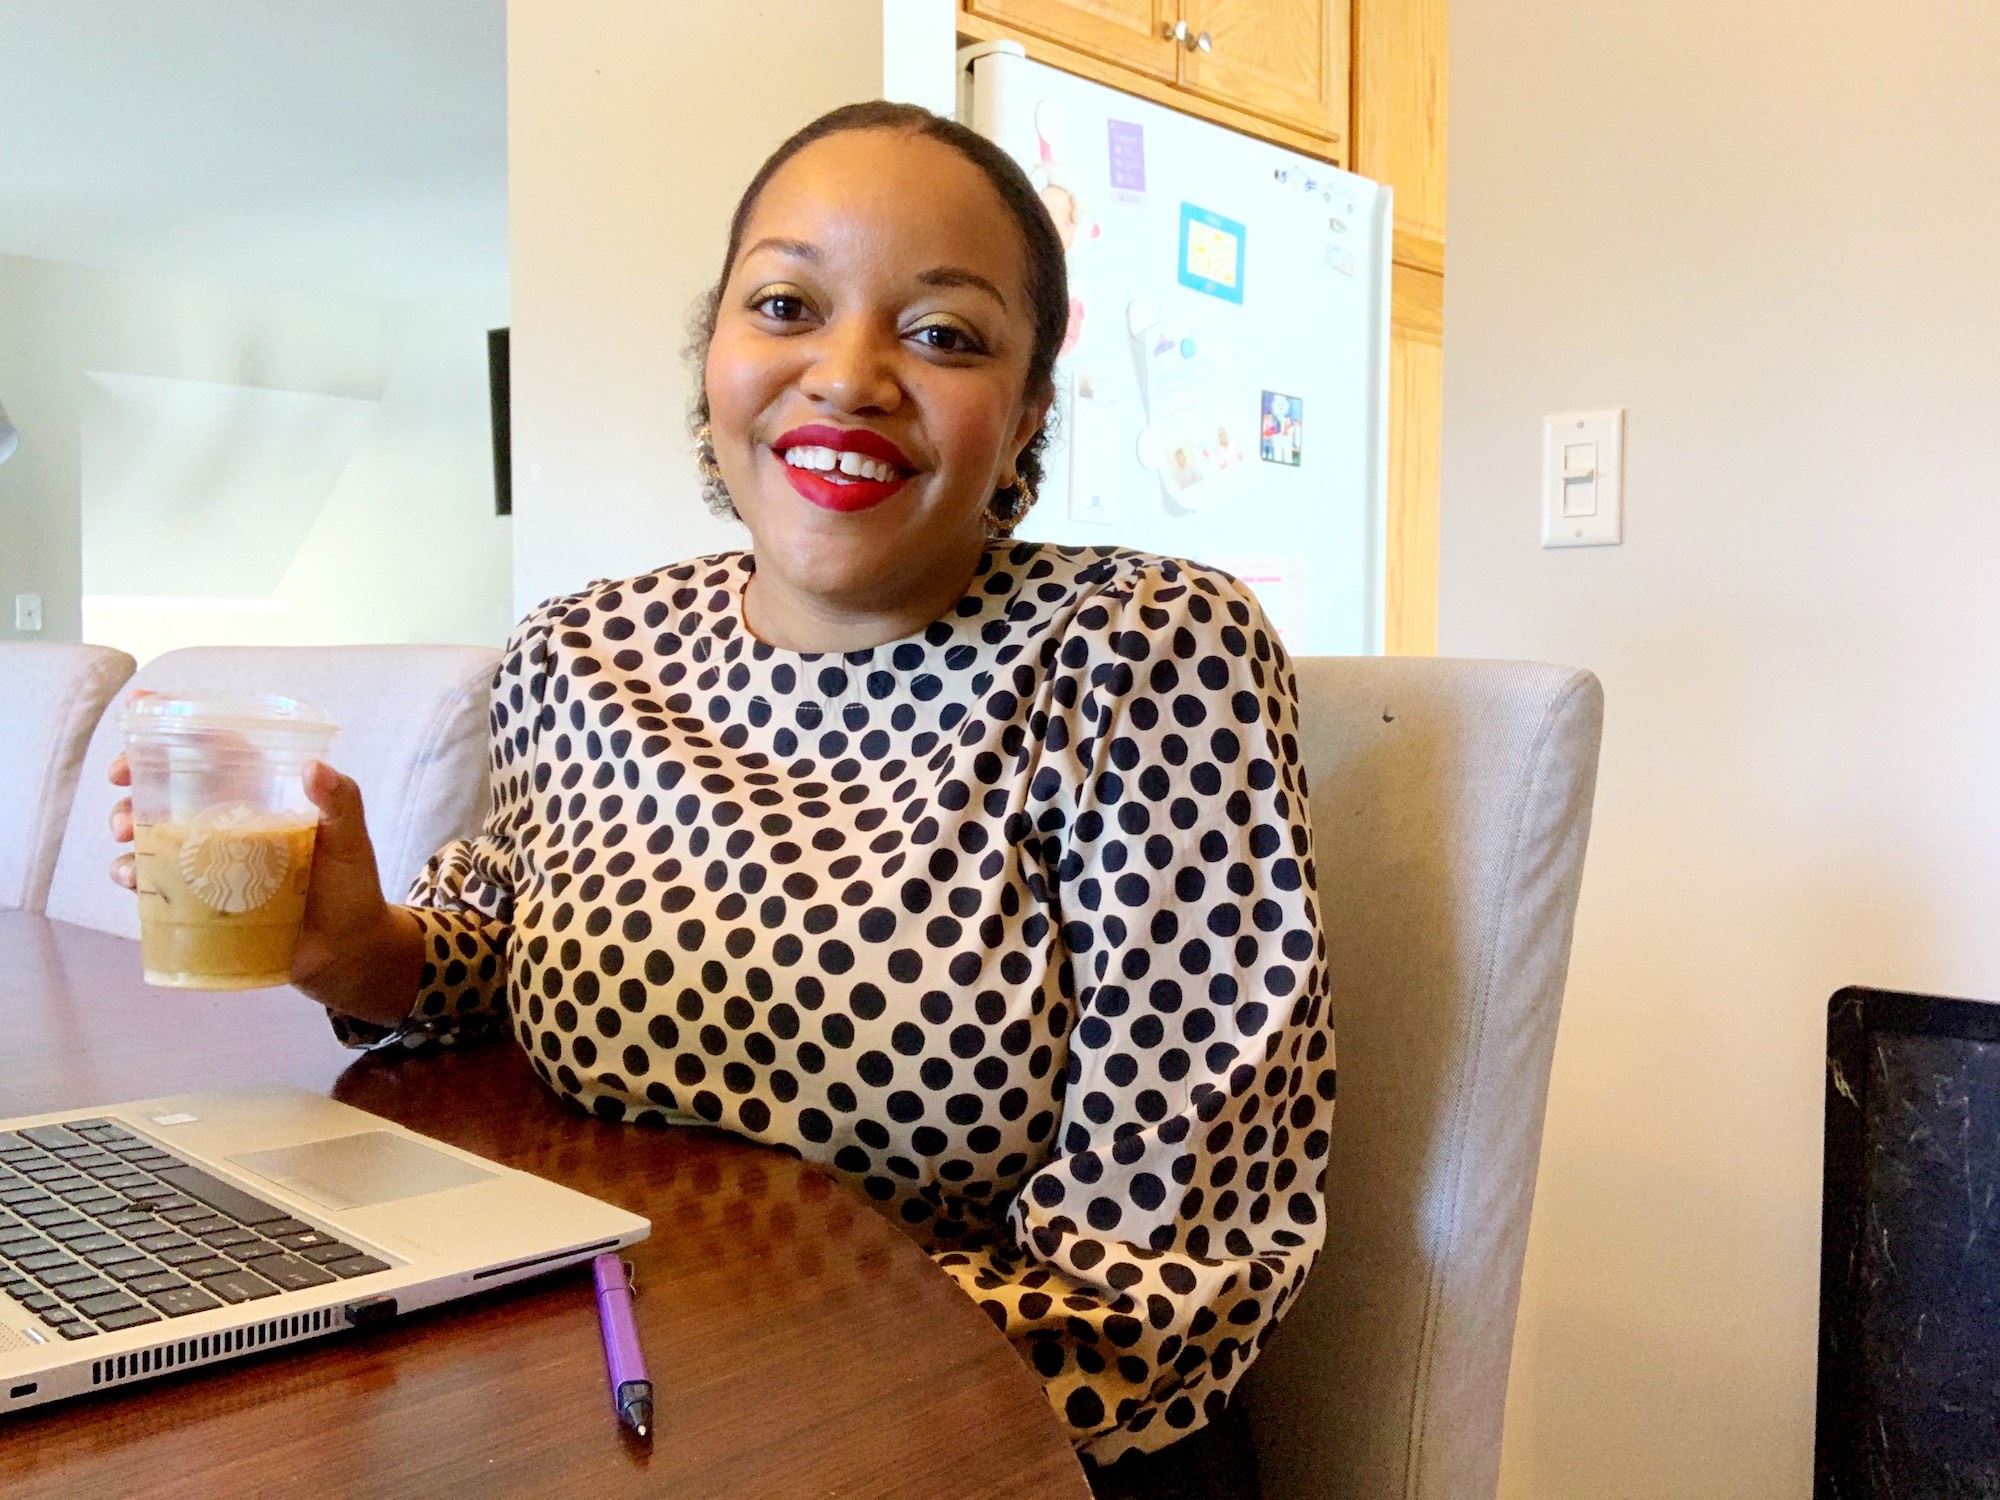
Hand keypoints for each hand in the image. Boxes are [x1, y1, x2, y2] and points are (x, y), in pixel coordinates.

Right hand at [108, 753, 422, 1024]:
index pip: (217, 750)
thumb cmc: (352, 887)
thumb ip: (342, 802)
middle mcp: (230, 824)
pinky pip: (156, 883)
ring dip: (128, 824)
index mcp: (262, 797)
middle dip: (137, 776)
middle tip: (122, 780)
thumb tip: (313, 768)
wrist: (348, 952)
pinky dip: (134, 875)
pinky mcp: (201, 900)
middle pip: (172, 787)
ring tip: (125, 831)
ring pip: (154, 832)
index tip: (142, 704)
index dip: (178, 726)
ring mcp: (211, 862)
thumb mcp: (351, 839)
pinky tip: (130, 875)